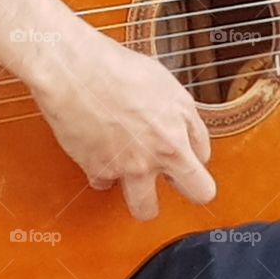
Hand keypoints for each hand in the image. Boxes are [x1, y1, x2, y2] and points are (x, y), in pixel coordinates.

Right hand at [29, 26, 215, 220]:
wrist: (75, 72)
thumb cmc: (117, 70)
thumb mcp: (167, 86)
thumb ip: (183, 117)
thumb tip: (190, 136)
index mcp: (179, 130)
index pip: (204, 159)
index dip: (193, 154)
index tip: (183, 153)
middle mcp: (160, 155)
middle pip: (197, 192)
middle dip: (189, 189)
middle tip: (175, 181)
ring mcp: (129, 167)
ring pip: (146, 209)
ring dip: (145, 200)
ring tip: (137, 182)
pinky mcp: (98, 171)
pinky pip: (105, 184)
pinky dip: (104, 174)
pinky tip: (102, 155)